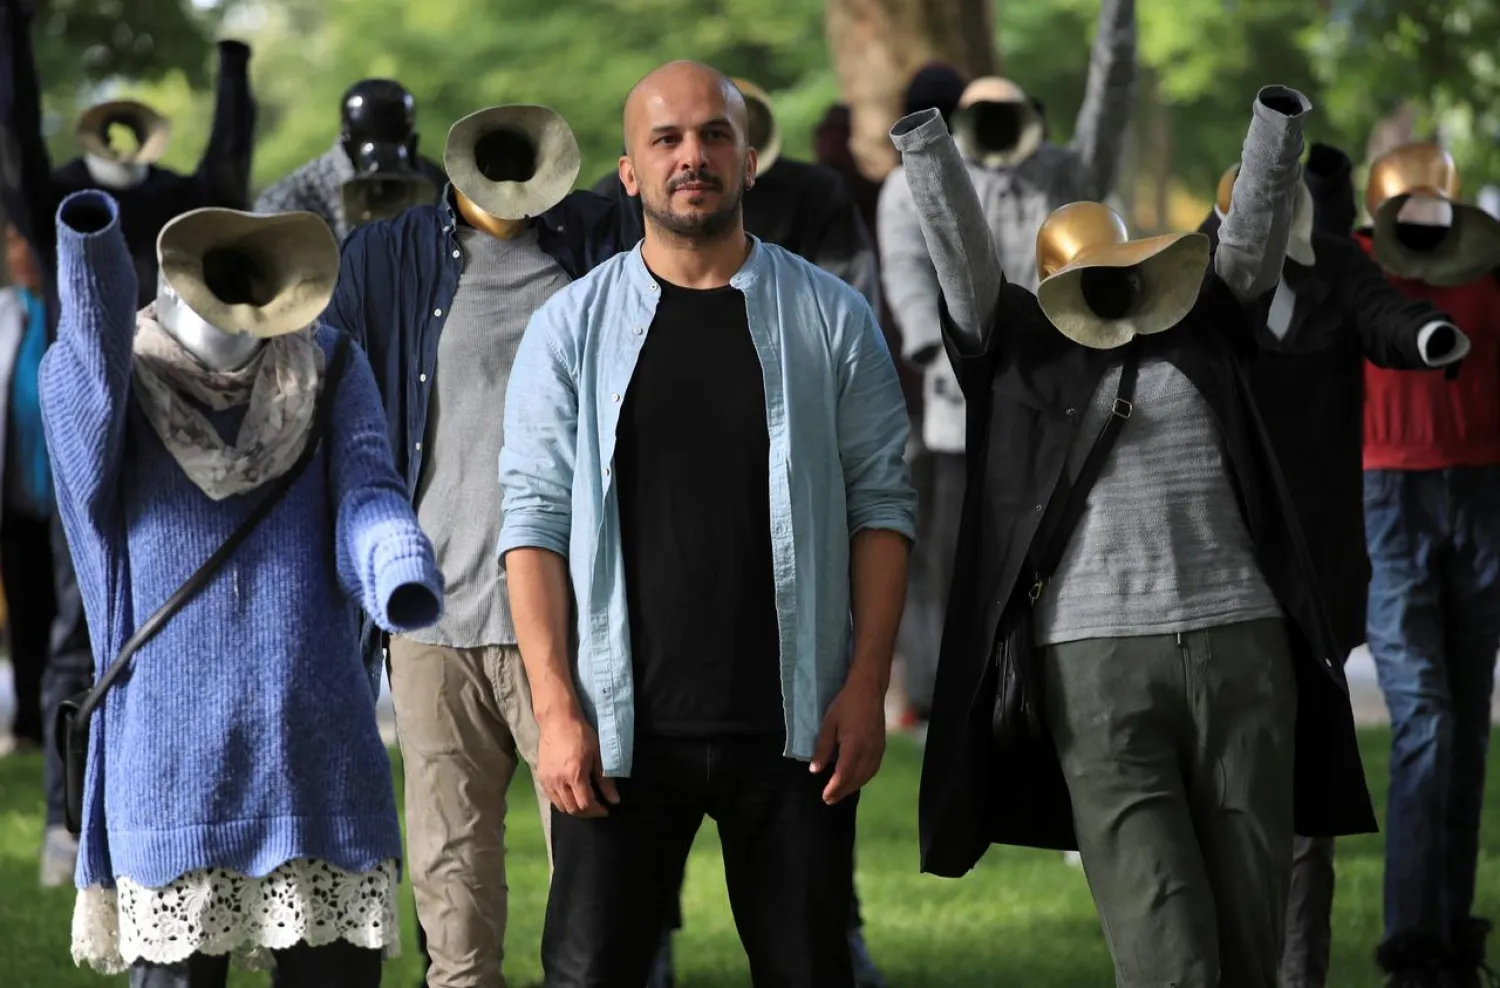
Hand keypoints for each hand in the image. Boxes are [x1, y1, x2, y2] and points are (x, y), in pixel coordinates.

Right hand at [536, 708, 618, 817]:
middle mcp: (559, 781)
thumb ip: (605, 780)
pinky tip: (570, 795)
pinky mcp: (540, 777)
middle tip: (596, 807)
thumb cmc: (581, 734)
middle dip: (587, 812)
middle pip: (573, 809)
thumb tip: (614, 800)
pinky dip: (562, 802)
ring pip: (561, 806)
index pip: (586, 804)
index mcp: (575, 775)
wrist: (557, 721)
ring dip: (574, 809)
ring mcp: (547, 780)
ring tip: (584, 803)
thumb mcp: (597, 755)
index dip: (597, 810)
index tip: (606, 809)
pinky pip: (551, 798)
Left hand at [809, 675, 886, 803]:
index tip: (825, 797)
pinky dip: (864, 778)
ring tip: (840, 793)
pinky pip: (873, 769)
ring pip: (866, 776)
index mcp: (854, 744)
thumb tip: (815, 770)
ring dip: (853, 787)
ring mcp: (877, 749)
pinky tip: (856, 780)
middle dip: (842, 791)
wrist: (869, 689)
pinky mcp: (881, 746)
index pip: (844, 774)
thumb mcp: (829, 723)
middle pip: (856, 779)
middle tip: (829, 800)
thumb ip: (822, 748)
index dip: (834, 788)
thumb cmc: (845, 704)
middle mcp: (868, 750)